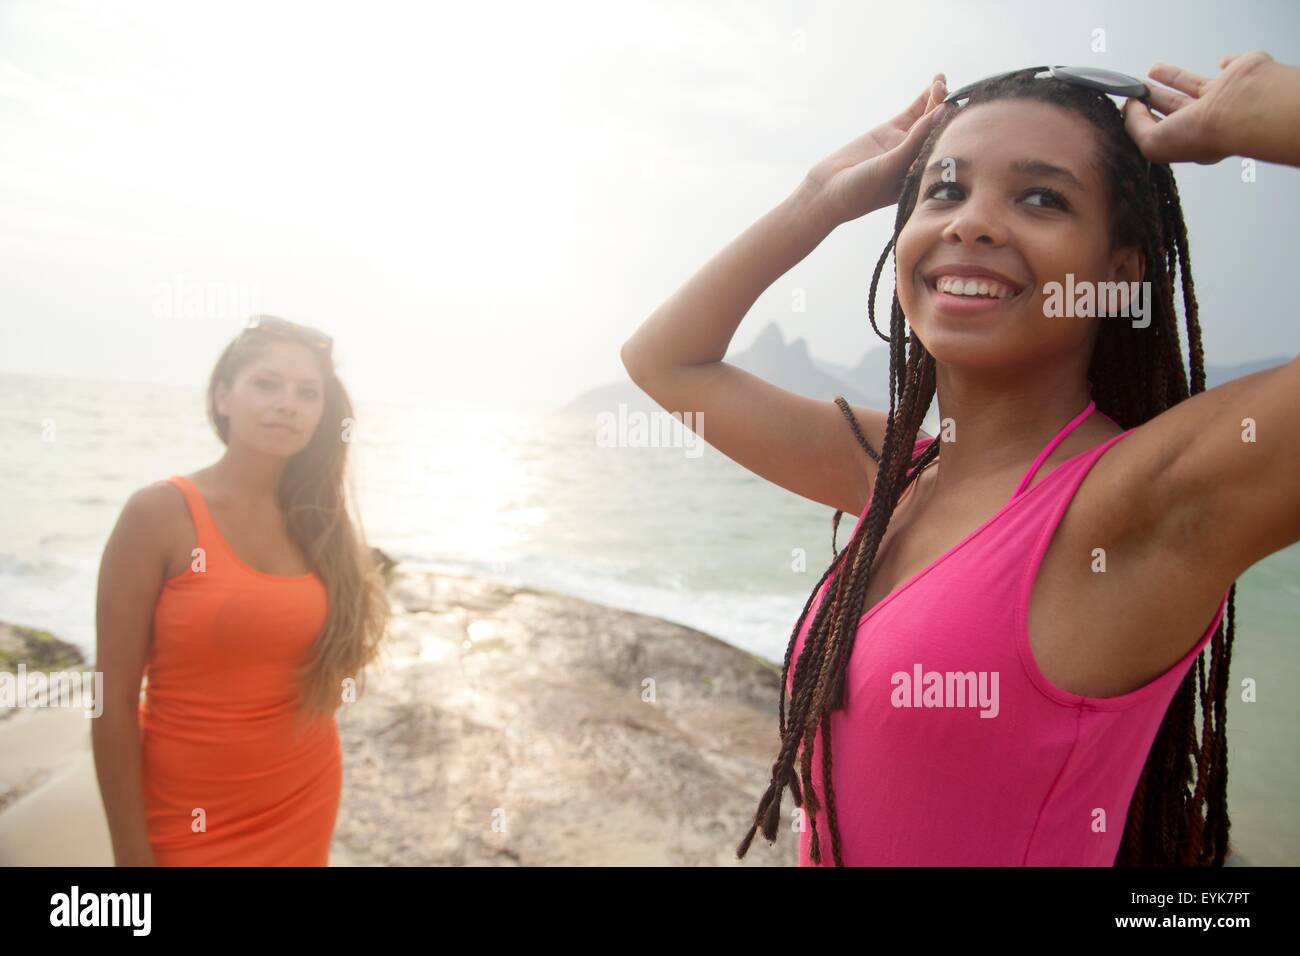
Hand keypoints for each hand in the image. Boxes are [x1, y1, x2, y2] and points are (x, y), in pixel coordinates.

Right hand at [805, 74, 950, 225]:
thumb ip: (918, 139)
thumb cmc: (864, 189)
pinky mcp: (891, 131)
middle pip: (941, 129)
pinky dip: (924, 98)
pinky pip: (913, 112)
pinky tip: (936, 83)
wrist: (830, 189)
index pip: (949, 147)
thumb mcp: (894, 166)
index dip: (957, 128)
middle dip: (947, 110)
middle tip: (948, 93)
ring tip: (941, 83)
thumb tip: (943, 112)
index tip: (962, 111)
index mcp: (926, 174)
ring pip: (929, 117)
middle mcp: (920, 158)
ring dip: (938, 99)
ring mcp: (906, 143)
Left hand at [1122, 51, 1280, 164]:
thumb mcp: (1151, 141)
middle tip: (1136, 87)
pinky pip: (1233, 66)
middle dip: (1153, 97)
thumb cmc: (1200, 133)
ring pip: (1193, 85)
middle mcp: (1208, 120)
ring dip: (1173, 78)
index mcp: (1189, 139)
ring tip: (1151, 71)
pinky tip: (1222, 61)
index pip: (1160, 128)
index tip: (1128, 104)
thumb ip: (1135, 124)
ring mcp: (1225, 96)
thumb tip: (1133, 105)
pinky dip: (1228, 63)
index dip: (1141, 117)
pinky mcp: (1240, 73)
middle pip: (1174, 106)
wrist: (1240, 110)